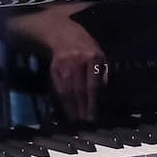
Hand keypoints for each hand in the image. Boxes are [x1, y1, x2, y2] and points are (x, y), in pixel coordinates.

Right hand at [5, 5, 105, 121]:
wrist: (62, 32)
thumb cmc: (85, 45)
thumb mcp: (100, 54)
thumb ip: (102, 72)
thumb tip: (101, 91)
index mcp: (92, 58)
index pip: (92, 85)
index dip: (92, 103)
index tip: (93, 116)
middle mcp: (77, 62)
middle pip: (79, 90)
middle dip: (82, 109)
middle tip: (84, 123)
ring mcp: (64, 66)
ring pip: (67, 91)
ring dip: (71, 108)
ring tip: (76, 120)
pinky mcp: (54, 69)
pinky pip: (58, 88)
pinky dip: (62, 100)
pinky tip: (67, 109)